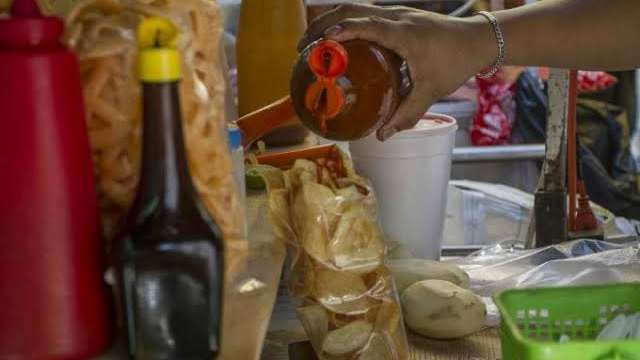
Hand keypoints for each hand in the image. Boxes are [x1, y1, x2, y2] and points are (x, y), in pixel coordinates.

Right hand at [299, 4, 494, 140]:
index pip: (366, 25)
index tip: (320, 44)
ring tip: (311, 41)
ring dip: (330, 19)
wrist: (478, 39)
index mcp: (404, 33)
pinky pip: (364, 11)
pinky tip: (336, 39)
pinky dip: (344, 20)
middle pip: (351, 8)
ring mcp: (397, 12)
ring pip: (355, 6)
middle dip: (322, 24)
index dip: (342, 31)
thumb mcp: (431, 91)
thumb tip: (382, 135)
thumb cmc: (456, 63)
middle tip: (302, 46)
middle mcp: (397, 16)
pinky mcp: (398, 15)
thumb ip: (407, 114)